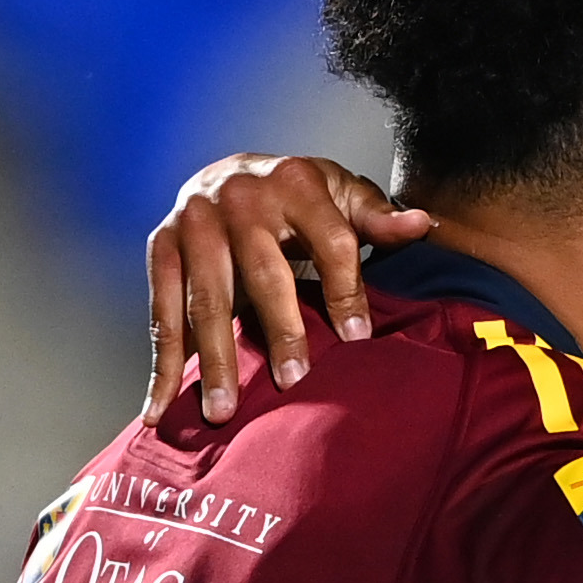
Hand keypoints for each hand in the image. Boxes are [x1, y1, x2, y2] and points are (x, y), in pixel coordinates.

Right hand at [145, 154, 433, 422]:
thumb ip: (379, 217)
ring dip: (215, 358)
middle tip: (293, 382)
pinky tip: (161, 405)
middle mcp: (240, 198)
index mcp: (296, 182)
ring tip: (224, 411)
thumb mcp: (343, 194)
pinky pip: (160, 310)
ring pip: (206, 298)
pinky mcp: (161, 246)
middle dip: (280, 330)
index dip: (346, 290)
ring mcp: (194, 222)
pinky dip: (161, 362)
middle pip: (264, 273)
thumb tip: (423, 225)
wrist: (230, 172)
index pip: (331, 242)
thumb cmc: (299, 195)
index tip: (357, 341)